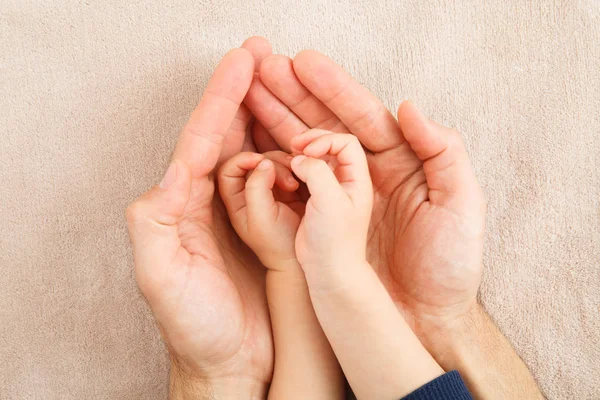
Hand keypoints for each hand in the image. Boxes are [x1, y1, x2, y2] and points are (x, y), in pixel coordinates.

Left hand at [126, 45, 273, 398]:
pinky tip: (296, 129)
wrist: (231, 362)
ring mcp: (238, 213)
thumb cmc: (195, 327)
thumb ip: (154, 221)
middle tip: (263, 52)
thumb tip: (174, 172)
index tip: (243, 61)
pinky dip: (285, 149)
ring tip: (281, 77)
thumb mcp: (159, 276)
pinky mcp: (265, 228)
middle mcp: (207, 201)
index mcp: (181, 204)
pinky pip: (276, 179)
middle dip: (242, 89)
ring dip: (265, 110)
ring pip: (252, 148)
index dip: (222, 97)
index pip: (202, 138)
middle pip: (225, 132)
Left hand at [217, 151, 302, 269]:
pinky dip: (297, 168)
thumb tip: (263, 163)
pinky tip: (304, 178)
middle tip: (289, 183)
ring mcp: (271, 190)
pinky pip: (290, 168)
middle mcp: (251, 193)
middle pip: (254, 163)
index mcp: (237, 201)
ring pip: (273, 163)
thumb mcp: (262, 218)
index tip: (262, 163)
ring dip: (286, 166)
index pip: (229, 170)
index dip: (243, 161)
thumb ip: (257, 188)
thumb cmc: (279, 243)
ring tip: (297, 184)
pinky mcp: (289, 189)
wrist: (303, 257)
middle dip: (272, 164)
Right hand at [245, 43, 485, 350]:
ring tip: (250, 95)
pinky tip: (253, 142)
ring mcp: (342, 198)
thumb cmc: (449, 268)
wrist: (427, 320)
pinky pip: (295, 185)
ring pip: (305, 148)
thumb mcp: (461, 205)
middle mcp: (367, 174)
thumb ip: (443, 152)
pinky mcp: (324, 223)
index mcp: (400, 163)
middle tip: (264, 69)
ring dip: (277, 120)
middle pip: (326, 124)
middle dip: (294, 95)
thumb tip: (407, 107)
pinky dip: (273, 162)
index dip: (332, 88)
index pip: (361, 115)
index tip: (302, 64)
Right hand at [289, 130, 372, 286]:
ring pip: (319, 157)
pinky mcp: (317, 199)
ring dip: (303, 153)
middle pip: (332, 145)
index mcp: (357, 180)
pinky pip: (308, 172)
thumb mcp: (329, 200)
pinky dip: (297, 167)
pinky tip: (286, 174)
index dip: (325, 141)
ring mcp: (332, 189)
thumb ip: (316, 171)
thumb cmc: (334, 240)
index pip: (345, 143)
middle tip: (294, 147)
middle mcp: (347, 181)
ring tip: (289, 159)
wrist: (329, 269)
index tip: (306, 152)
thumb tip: (300, 157)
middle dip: (312, 141)